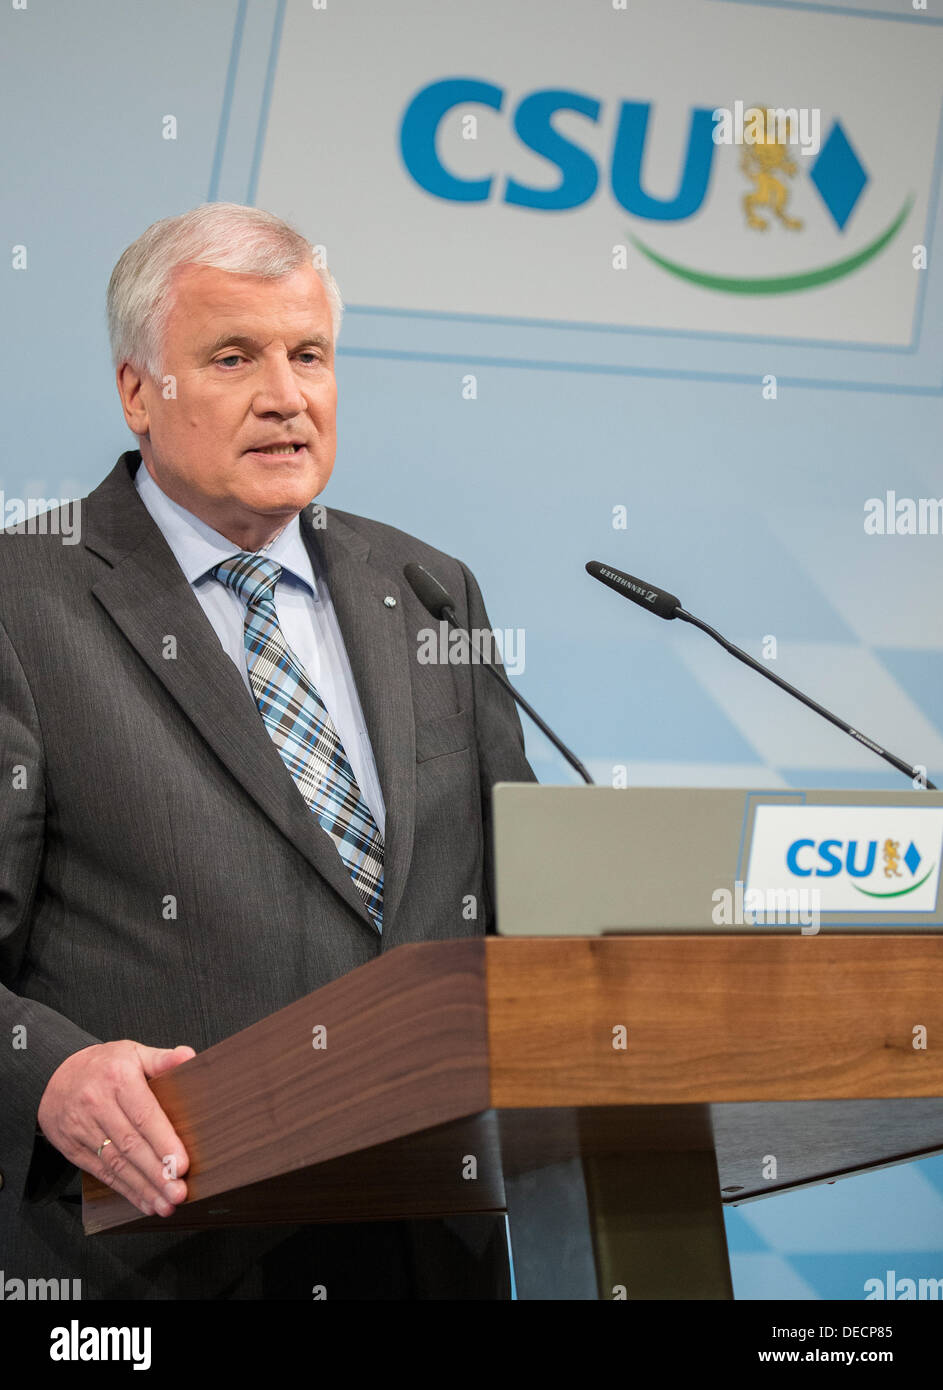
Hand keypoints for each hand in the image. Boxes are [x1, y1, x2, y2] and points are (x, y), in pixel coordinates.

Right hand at [37, 1041, 194, 1217]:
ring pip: (116, 1164)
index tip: (182, 1164)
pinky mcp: (73, 1148)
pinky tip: (145, 1202)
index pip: (144, 1115)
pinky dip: (125, 1190)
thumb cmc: (104, 1065)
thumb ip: (162, 1058)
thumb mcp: (132, 1052)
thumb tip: (188, 1056)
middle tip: (178, 1193)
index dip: (163, 1142)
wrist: (55, 1076)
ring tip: (166, 1205)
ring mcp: (82, 1128)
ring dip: (143, 1188)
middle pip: (130, 1145)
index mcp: (118, 1078)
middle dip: (156, 1173)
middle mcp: (97, 1104)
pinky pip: (101, 1173)